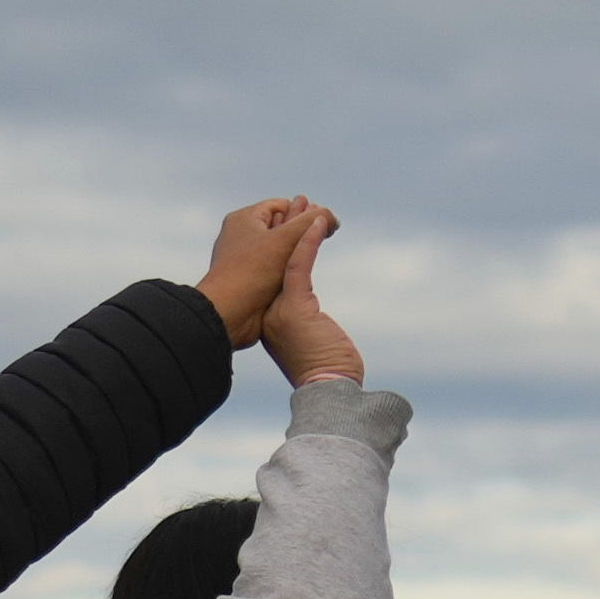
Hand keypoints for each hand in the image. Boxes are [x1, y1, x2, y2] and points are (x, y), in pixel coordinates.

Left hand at [192, 199, 337, 345]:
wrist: (227, 314)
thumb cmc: (251, 273)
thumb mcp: (286, 239)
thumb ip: (313, 221)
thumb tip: (333, 219)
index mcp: (244, 218)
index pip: (282, 205)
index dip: (303, 212)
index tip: (321, 224)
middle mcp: (242, 236)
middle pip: (281, 226)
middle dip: (301, 232)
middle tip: (321, 234)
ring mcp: (245, 259)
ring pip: (279, 250)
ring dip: (296, 254)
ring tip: (310, 255)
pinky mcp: (250, 280)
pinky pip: (274, 269)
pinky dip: (288, 271)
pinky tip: (299, 277)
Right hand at [250, 221, 362, 390]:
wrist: (329, 394)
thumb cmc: (328, 377)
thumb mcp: (314, 347)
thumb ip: (309, 330)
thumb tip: (318, 328)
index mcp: (271, 323)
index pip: (273, 279)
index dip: (281, 251)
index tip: (289, 229)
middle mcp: (270, 314)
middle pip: (277, 263)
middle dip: (284, 232)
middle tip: (294, 205)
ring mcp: (280, 310)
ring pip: (287, 259)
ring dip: (296, 229)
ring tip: (304, 204)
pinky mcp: (296, 306)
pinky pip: (300, 265)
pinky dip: (308, 241)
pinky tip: (316, 222)